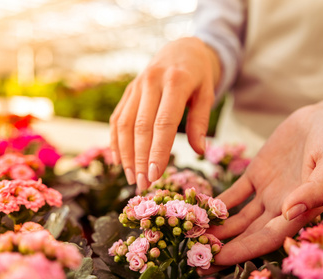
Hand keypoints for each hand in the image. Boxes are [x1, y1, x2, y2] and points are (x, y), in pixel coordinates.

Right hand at [109, 37, 219, 189]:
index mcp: (175, 82)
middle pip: (141, 127)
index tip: (155, 175)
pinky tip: (118, 160)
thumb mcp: (207, 94)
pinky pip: (117, 118)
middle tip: (142, 184)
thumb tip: (199, 151)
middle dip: (139, 158)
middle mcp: (151, 82)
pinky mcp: (128, 91)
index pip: (163, 123)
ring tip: (130, 178)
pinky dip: (115, 140)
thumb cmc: (198, 76)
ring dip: (125, 154)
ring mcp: (136, 86)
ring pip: (125, 124)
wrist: (181, 49)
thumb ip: (201, 122)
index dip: (157, 151)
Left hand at [202, 103, 322, 272]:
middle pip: (249, 235)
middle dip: (224, 248)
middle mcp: (281, 207)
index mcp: (301, 210)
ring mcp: (267, 192)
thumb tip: (289, 213)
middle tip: (195, 259)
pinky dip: (217, 203)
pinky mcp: (256, 175)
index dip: (242, 251)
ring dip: (217, 229)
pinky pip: (234, 194)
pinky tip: (199, 209)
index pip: (268, 239)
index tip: (216, 259)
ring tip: (191, 237)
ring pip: (238, 219)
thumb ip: (316, 188)